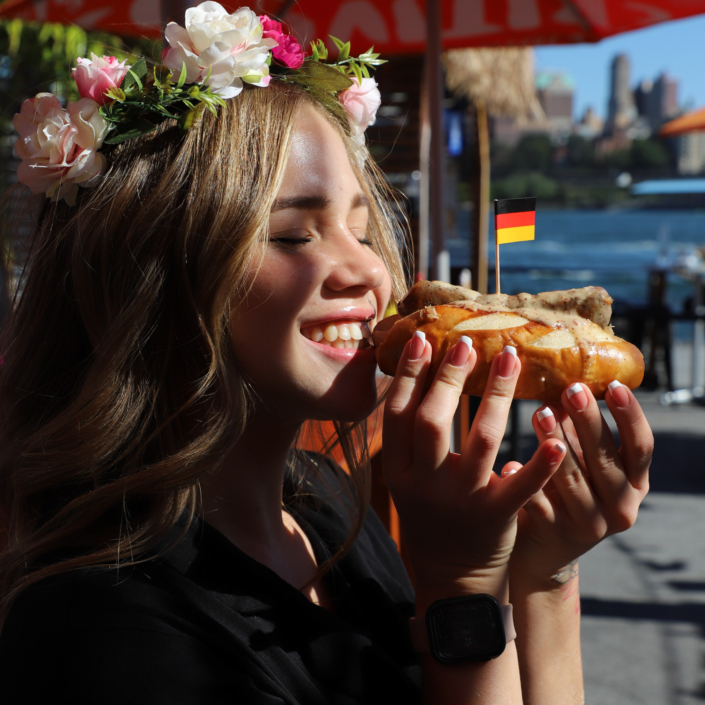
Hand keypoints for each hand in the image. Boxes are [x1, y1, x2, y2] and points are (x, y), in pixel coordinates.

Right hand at [382, 335, 565, 603]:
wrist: (450, 573)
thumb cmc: (431, 510)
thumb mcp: (409, 477)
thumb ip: (412, 436)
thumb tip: (421, 373)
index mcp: (399, 470)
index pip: (398, 413)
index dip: (409, 374)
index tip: (425, 339)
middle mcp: (424, 483)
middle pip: (432, 421)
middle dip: (449, 377)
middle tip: (468, 343)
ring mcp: (461, 500)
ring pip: (481, 440)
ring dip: (496, 396)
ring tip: (509, 359)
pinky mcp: (496, 516)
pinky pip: (521, 487)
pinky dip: (541, 463)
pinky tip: (558, 437)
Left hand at [506, 382, 652, 585]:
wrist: (544, 550)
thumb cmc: (564, 491)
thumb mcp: (582, 463)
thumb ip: (578, 429)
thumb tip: (565, 377)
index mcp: (635, 484)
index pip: (642, 447)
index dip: (630, 416)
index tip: (614, 385)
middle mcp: (621, 507)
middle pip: (605, 458)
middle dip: (588, 421)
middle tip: (570, 390)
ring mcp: (590, 525)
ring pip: (572, 479)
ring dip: (555, 443)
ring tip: (540, 412)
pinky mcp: (556, 535)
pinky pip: (540, 504)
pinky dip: (527, 481)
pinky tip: (512, 462)